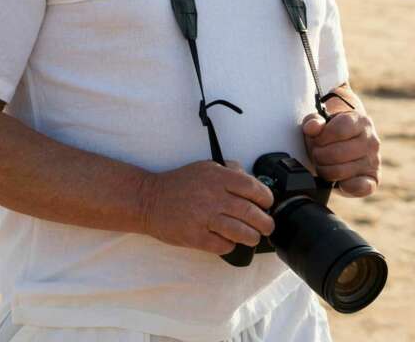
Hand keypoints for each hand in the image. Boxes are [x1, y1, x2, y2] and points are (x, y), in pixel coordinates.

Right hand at [140, 160, 275, 254]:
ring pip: (243, 233)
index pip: (254, 188)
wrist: (148, 199)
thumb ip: (229, 170)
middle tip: (266, 226)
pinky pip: (224, 246)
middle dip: (265, 223)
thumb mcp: (204, 168)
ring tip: (251, 237)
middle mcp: (214, 197)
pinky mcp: (196, 236)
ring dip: (252, 237)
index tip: (266, 204)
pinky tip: (227, 241)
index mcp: (218, 177)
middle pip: (253, 214)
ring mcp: (204, 218)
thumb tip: (251, 179)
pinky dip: (230, 246)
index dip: (266, 199)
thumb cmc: (178, 184)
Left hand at [301, 109, 380, 197]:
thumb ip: (313, 122)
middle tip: (317, 155)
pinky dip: (344, 186)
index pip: (338, 130)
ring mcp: (374, 161)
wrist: (341, 148)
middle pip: (336, 153)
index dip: (321, 138)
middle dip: (319, 156)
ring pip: (340, 171)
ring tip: (324, 164)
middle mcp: (372, 141)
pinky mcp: (373, 180)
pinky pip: (359, 187)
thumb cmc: (329, 135)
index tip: (317, 140)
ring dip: (325, 170)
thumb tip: (313, 127)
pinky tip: (338, 180)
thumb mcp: (319, 124)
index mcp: (360, 122)